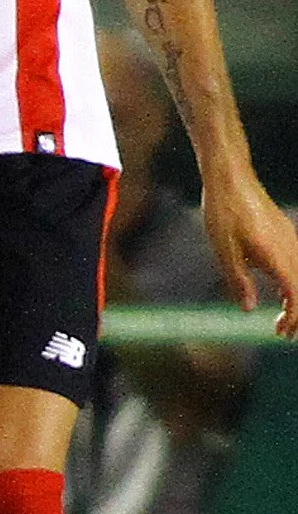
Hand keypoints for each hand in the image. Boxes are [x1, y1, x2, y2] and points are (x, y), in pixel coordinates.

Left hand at [198, 177, 297, 337]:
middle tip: (282, 334)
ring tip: (281, 319)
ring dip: (295, 299)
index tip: (284, 333)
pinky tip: (280, 292)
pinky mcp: (284, 233)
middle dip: (297, 314)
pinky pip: (296, 263)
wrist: (231, 178)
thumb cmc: (223, 213)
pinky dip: (292, 282)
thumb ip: (238, 281)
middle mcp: (290, 247)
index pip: (296, 294)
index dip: (294, 316)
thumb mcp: (224, 250)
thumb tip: (250, 309)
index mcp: (276, 255)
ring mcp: (290, 239)